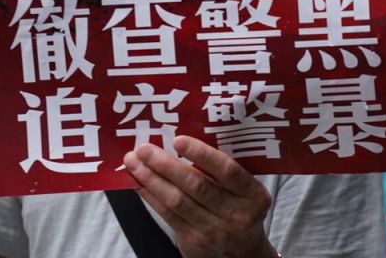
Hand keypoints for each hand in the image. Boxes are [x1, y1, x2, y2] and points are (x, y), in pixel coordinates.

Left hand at [123, 136, 276, 257]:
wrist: (243, 254)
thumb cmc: (240, 210)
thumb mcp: (245, 192)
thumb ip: (223, 171)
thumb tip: (183, 139)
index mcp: (253, 195)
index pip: (227, 170)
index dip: (202, 154)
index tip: (178, 140)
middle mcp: (235, 215)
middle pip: (196, 186)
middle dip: (166, 165)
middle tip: (144, 148)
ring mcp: (213, 231)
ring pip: (176, 201)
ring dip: (151, 179)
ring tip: (133, 162)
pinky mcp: (193, 242)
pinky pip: (167, 215)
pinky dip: (150, 196)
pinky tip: (138, 182)